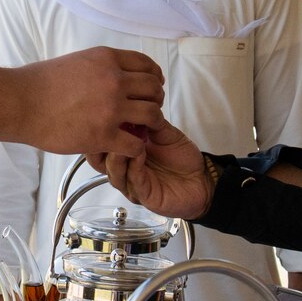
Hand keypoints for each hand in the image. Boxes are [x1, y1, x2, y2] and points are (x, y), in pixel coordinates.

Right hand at [8, 48, 164, 159]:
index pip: (147, 64)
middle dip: (156, 100)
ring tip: (143, 130)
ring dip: (152, 124)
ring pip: (152, 115)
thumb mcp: (76, 61)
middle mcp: (114, 80)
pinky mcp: (103, 135)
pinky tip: (128, 149)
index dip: (154, 77)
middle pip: (154, 89)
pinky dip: (136, 148)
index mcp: (107, 59)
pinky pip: (135, 144)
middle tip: (149, 110)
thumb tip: (111, 73)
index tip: (153, 87)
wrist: (20, 102)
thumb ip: (99, 67)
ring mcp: (110, 108)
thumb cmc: (39, 83)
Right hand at [84, 117, 212, 218]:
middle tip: (107, 131)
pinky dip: (133, 167)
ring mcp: (133, 184)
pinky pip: (133, 181)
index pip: (102, 146)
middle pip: (100, 162)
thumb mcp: (165, 134)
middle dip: (100, 147)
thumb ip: (150, 122)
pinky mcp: (145, 195)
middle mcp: (126, 170)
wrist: (202, 180)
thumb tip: (136, 105)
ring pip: (114, 173)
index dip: (99, 134)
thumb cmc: (182, 160)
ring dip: (116, 156)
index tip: (103, 117)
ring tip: (123, 141)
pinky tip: (138, 154)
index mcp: (126, 154)